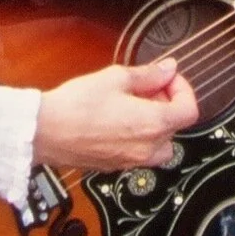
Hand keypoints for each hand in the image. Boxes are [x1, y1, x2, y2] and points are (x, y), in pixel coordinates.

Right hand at [32, 57, 200, 171]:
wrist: (45, 132)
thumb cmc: (76, 106)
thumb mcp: (116, 77)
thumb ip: (148, 74)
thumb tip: (167, 69)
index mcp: (153, 124)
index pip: (189, 110)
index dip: (183, 89)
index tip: (167, 78)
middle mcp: (147, 148)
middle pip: (175, 127)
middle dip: (166, 103)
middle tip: (146, 88)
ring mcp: (131, 161)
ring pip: (160, 144)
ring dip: (154, 124)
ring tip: (133, 106)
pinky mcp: (115, 166)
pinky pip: (139, 153)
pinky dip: (138, 137)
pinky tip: (117, 120)